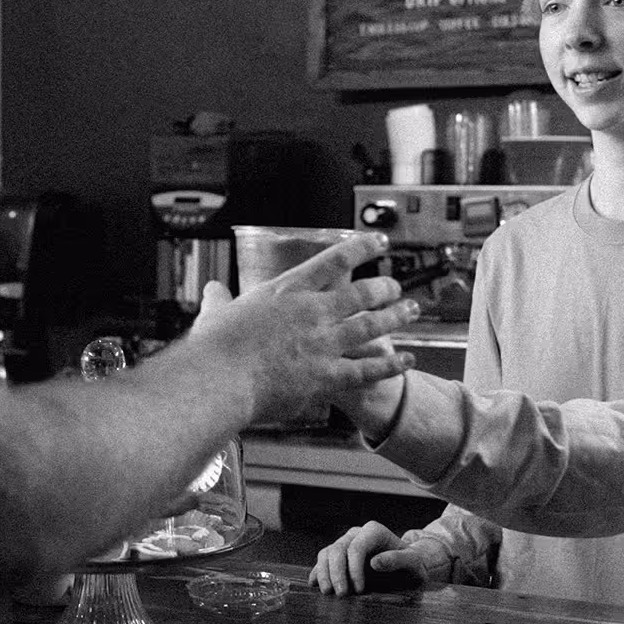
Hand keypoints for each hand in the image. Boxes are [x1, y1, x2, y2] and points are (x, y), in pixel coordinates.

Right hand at [189, 232, 418, 422]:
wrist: (220, 380)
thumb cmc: (213, 349)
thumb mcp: (215, 313)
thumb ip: (219, 300)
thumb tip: (212, 289)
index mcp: (287, 290)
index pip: (333, 261)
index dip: (361, 249)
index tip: (378, 243)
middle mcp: (313, 312)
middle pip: (361, 293)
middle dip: (384, 287)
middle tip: (396, 286)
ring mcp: (324, 344)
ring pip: (371, 326)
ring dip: (395, 318)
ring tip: (411, 311)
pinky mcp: (328, 376)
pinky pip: (368, 370)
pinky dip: (391, 365)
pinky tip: (406, 361)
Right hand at [308, 520, 430, 595]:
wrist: (407, 568)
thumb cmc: (412, 566)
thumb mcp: (413, 564)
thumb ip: (398, 560)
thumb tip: (374, 562)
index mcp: (374, 532)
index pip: (356, 548)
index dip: (354, 569)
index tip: (360, 590)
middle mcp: (357, 534)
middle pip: (338, 549)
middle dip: (337, 573)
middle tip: (341, 595)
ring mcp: (346, 543)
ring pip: (327, 553)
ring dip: (324, 573)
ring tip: (327, 593)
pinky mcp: (339, 556)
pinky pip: (323, 560)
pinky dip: (317, 572)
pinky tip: (314, 584)